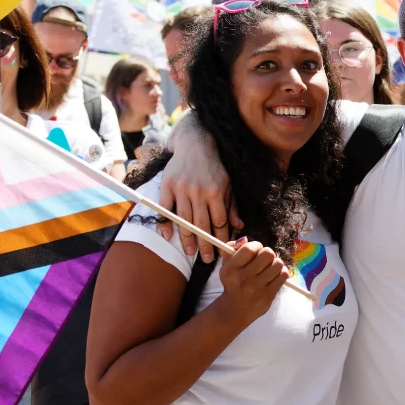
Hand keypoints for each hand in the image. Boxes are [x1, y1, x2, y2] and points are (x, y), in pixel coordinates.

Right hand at [157, 125, 242, 259]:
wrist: (195, 145)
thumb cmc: (214, 168)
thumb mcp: (228, 185)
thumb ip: (232, 207)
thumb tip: (239, 227)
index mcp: (216, 192)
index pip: (219, 221)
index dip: (221, 238)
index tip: (222, 252)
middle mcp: (199, 191)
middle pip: (202, 225)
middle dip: (205, 244)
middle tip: (206, 260)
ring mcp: (182, 189)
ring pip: (184, 220)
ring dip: (187, 239)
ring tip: (191, 253)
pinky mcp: (167, 185)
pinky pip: (165, 209)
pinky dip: (166, 224)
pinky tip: (168, 236)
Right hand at [213, 240, 289, 328]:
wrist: (235, 311)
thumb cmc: (233, 283)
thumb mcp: (226, 265)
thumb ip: (232, 249)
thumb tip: (245, 239)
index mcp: (231, 270)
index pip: (249, 248)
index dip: (256, 245)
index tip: (256, 250)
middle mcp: (243, 279)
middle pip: (268, 254)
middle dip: (267, 253)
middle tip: (264, 260)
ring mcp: (257, 289)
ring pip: (278, 264)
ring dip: (275, 263)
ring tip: (269, 268)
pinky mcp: (268, 296)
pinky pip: (283, 275)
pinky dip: (281, 272)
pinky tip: (274, 275)